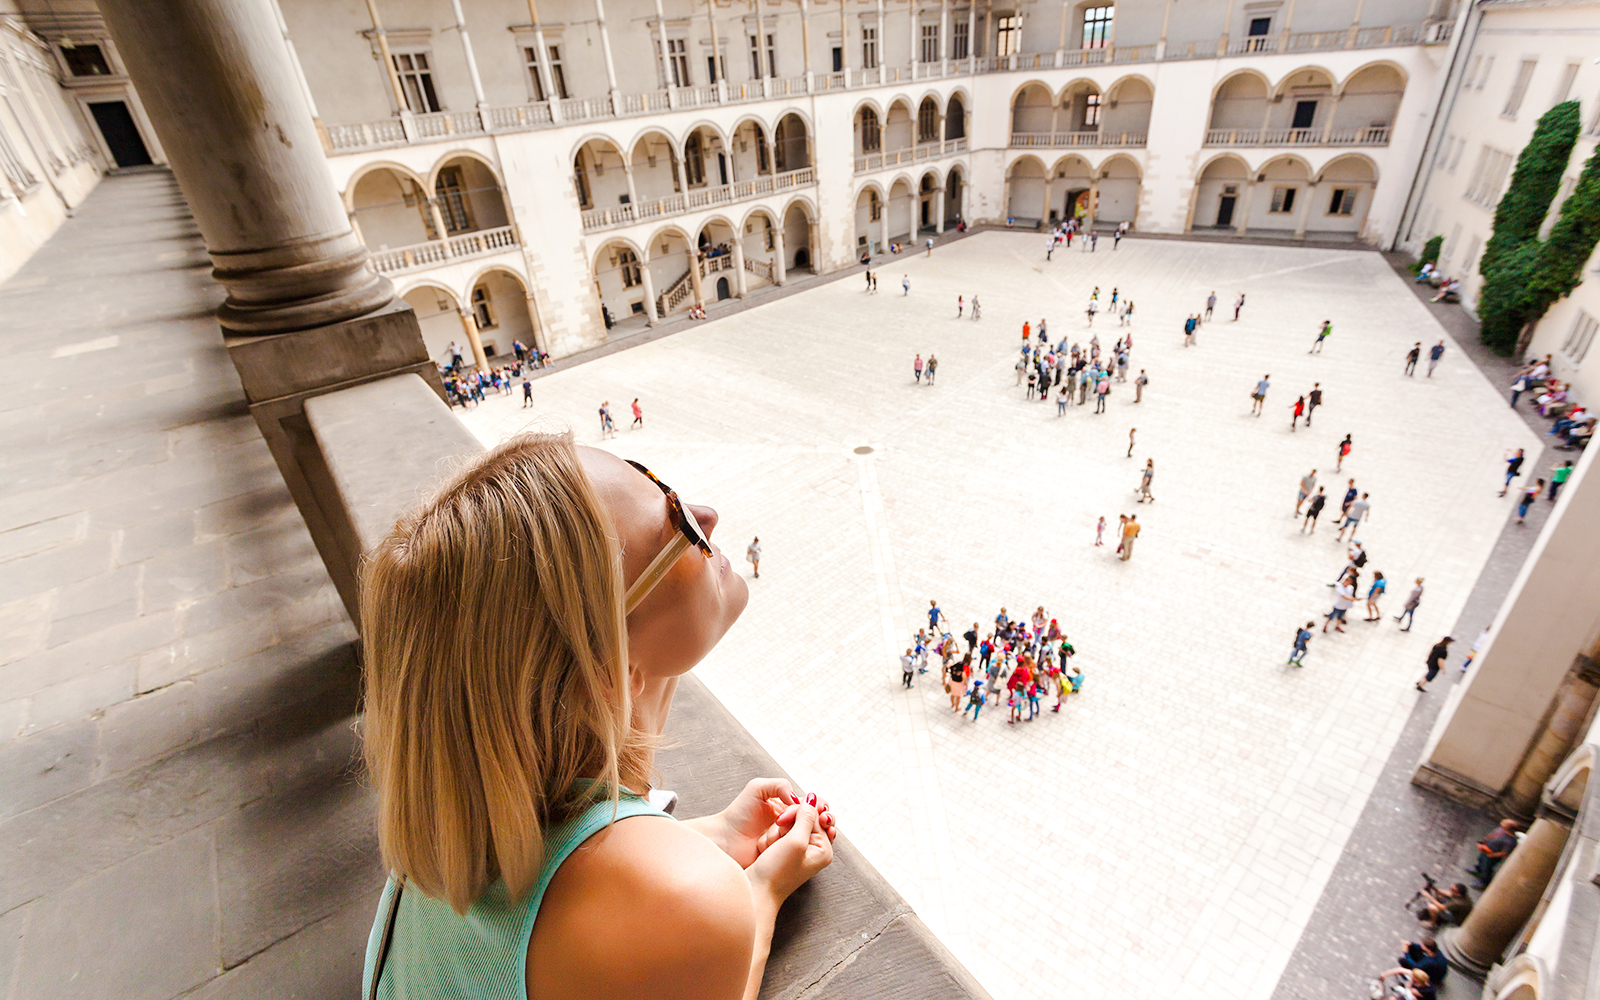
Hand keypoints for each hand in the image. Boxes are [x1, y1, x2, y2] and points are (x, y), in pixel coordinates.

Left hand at [691, 779, 836, 868]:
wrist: (724, 840)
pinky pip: (801, 851)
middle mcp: (789, 823)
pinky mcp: (784, 855)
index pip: (812, 804)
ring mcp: (787, 840)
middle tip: (824, 820)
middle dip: (823, 819)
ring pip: (811, 836)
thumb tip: (799, 799)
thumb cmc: (738, 813)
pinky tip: (802, 842)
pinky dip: (804, 846)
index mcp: (785, 806)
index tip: (820, 808)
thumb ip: (780, 785)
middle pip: (816, 820)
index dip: (819, 805)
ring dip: (813, 832)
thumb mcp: (757, 788)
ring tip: (813, 833)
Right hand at [747, 803, 833, 907]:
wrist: (755, 891)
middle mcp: (813, 849)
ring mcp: (798, 851)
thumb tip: (814, 799)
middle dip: (784, 826)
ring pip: (786, 825)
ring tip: (770, 849)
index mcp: (823, 849)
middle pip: (801, 819)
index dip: (797, 812)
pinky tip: (766, 851)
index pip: (815, 815)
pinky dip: (769, 839)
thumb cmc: (777, 872)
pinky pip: (777, 834)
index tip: (782, 820)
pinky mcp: (783, 852)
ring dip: (774, 833)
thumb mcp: (796, 842)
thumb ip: (807, 818)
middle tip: (776, 840)